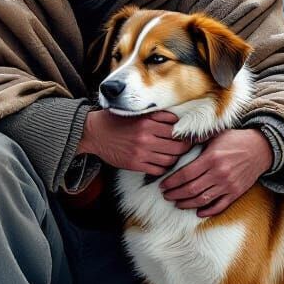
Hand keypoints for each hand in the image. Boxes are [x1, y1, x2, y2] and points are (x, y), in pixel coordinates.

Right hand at [78, 109, 194, 176]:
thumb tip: (177, 121)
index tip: (188, 134)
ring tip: (175, 154)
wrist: (95, 133)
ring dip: (175, 158)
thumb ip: (157, 116)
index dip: (185, 133)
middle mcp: (145, 138)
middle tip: (187, 146)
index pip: (176, 130)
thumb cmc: (116, 120)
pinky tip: (163, 163)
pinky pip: (158, 170)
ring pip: (169, 160)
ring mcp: (140, 153)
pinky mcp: (134, 165)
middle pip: (177, 147)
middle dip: (185, 147)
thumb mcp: (137, 113)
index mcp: (147, 122)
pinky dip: (164, 168)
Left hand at [159, 128, 272, 217]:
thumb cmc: (235, 140)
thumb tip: (177, 138)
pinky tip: (197, 212)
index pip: (186, 174)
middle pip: (191, 189)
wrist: (261, 148)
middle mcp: (219, 173)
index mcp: (211, 158)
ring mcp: (228, 185)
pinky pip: (219, 206)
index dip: (172, 182)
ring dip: (187, 204)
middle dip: (175, 195)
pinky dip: (207, 211)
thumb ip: (196, 138)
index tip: (163, 185)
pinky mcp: (236, 193)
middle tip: (166, 196)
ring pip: (203, 200)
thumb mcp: (215, 134)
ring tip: (177, 203)